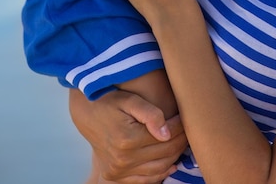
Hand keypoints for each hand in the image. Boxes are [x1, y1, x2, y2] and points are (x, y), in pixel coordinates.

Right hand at [69, 89, 187, 182]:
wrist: (88, 113)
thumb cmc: (110, 101)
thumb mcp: (129, 100)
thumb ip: (150, 113)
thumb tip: (167, 133)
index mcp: (127, 139)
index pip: (165, 137)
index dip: (179, 127)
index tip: (185, 118)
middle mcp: (123, 159)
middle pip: (164, 154)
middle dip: (180, 142)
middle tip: (188, 130)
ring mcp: (118, 171)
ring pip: (158, 169)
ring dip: (173, 157)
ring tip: (181, 143)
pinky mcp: (115, 176)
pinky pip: (145, 180)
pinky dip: (160, 173)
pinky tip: (170, 163)